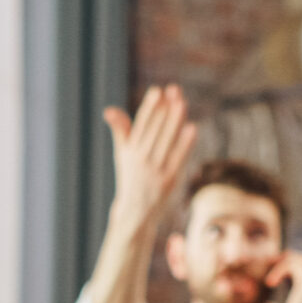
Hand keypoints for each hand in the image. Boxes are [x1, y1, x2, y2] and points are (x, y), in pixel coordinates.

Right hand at [102, 84, 197, 234]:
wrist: (134, 213)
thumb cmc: (131, 178)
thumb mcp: (123, 154)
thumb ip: (120, 130)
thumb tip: (108, 109)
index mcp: (130, 151)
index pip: (141, 125)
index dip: (150, 108)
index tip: (157, 91)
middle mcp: (141, 160)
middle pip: (155, 130)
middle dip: (165, 109)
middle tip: (174, 90)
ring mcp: (155, 171)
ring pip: (166, 141)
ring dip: (175, 121)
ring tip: (182, 102)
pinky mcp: (169, 181)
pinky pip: (178, 158)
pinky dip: (185, 143)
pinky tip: (192, 128)